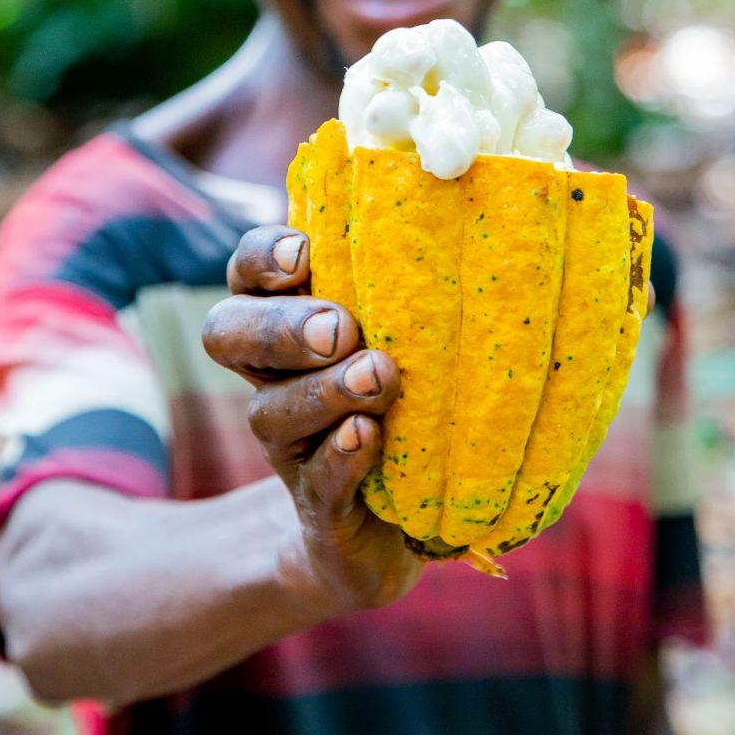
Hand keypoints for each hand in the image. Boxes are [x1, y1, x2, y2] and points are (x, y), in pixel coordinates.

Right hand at [202, 226, 422, 621]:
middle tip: (339, 327)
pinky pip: (317, 481)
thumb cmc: (417, 403)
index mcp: (289, 323)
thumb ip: (426, 285)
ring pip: (271, 411)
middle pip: (228, 332)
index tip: (305, 254)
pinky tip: (369, 436)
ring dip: (323, 390)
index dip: (263, 257)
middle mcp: (274, 379)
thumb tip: (506, 203)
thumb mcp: (413, 336)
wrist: (397, 531)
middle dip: (279, 325)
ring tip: (377, 377)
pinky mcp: (321, 508)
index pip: (248, 272)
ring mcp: (291, 447)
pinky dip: (341, 456)